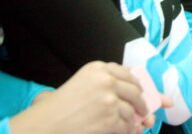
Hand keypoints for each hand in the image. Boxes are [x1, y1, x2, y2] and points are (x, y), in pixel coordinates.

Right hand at [10, 61, 152, 133]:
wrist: (44, 125)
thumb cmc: (59, 107)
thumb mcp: (83, 83)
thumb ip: (106, 81)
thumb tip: (139, 90)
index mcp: (99, 68)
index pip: (128, 73)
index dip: (139, 84)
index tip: (144, 90)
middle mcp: (106, 80)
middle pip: (135, 91)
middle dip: (142, 103)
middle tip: (144, 111)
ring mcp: (109, 99)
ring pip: (132, 110)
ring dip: (132, 121)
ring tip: (128, 126)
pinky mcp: (110, 118)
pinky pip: (126, 126)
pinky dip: (126, 131)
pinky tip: (121, 132)